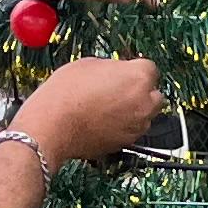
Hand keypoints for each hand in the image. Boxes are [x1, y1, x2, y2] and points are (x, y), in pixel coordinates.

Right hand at [14, 56, 163, 167]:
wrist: (52, 126)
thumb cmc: (66, 94)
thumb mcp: (89, 64)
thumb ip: (113, 68)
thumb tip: (118, 72)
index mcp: (138, 77)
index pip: (150, 69)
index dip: (135, 70)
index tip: (125, 71)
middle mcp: (145, 103)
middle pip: (154, 94)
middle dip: (141, 91)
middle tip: (119, 89)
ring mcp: (137, 125)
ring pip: (145, 115)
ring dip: (134, 110)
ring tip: (108, 106)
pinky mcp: (127, 142)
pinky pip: (132, 130)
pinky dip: (123, 126)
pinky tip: (103, 120)